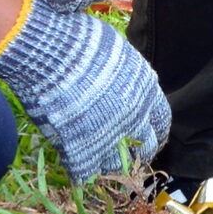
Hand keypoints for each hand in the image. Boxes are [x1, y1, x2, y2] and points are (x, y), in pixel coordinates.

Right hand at [0, 0, 170, 178]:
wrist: (51, 52)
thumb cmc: (82, 42)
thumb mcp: (118, 53)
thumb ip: (126, 76)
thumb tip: (123, 82)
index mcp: (146, 91)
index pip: (160, 121)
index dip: (152, 130)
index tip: (146, 133)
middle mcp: (134, 117)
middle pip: (145, 147)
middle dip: (136, 151)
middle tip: (123, 152)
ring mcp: (109, 136)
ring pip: (118, 165)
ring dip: (109, 164)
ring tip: (98, 159)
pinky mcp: (81, 150)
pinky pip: (86, 172)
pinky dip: (80, 170)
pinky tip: (74, 163)